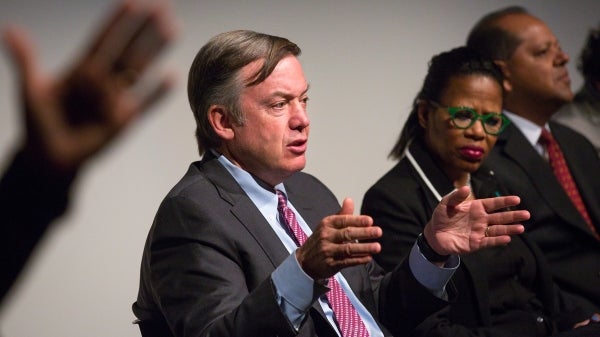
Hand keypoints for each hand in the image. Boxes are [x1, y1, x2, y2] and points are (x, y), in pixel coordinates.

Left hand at [3, 0, 177, 173]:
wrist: (50, 158)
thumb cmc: (38, 123)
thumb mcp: (30, 91)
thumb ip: (26, 61)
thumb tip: (11, 30)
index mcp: (81, 69)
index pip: (103, 39)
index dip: (117, 21)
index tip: (133, 2)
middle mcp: (104, 80)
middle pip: (128, 48)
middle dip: (145, 28)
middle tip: (163, 8)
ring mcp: (117, 98)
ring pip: (140, 69)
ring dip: (155, 49)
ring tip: (172, 29)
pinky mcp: (125, 120)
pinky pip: (146, 103)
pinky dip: (158, 92)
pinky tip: (171, 76)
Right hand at [296, 198, 381, 279]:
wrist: (304, 261)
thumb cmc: (321, 240)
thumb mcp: (328, 225)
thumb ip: (342, 214)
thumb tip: (350, 199)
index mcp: (327, 224)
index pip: (343, 220)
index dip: (357, 220)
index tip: (370, 220)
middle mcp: (326, 236)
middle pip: (347, 233)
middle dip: (364, 232)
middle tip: (379, 231)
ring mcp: (327, 250)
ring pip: (348, 249)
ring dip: (364, 248)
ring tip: (377, 247)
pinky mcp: (330, 264)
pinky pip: (346, 262)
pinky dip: (358, 260)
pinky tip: (369, 258)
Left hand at [423, 186, 528, 255]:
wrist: (434, 234)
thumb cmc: (441, 216)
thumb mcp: (446, 203)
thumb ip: (456, 196)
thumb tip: (466, 187)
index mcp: (476, 207)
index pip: (493, 203)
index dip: (505, 201)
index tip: (517, 199)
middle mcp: (481, 219)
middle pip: (500, 217)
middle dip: (513, 215)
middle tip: (527, 214)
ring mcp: (480, 231)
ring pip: (498, 230)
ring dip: (509, 229)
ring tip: (521, 228)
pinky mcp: (476, 243)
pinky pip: (489, 241)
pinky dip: (497, 240)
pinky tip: (507, 238)